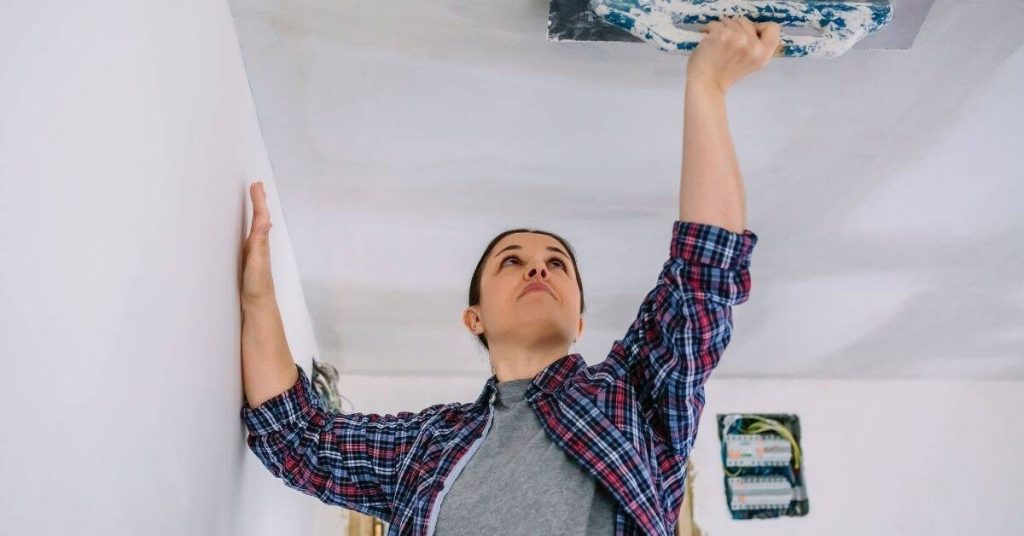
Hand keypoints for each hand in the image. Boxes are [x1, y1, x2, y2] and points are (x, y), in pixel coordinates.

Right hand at [240, 181, 275, 305]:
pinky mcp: (249, 259)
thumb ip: (260, 241)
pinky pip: (251, 236)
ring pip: (256, 226)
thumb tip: (265, 220)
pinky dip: (251, 226)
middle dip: (258, 202)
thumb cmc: (257, 284)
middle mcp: (259, 245)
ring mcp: (255, 252)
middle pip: (260, 218)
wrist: (258, 305)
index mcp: (260, 242)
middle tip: (257, 186)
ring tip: (256, 199)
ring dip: (256, 211)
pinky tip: (252, 229)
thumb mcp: (257, 260)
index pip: (260, 217)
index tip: (256, 185)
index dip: (258, 201)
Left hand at [686, 15, 781, 92]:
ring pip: (729, 21)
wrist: (705, 84)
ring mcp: (739, 40)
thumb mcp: (750, 63)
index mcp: (764, 54)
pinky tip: (707, 42)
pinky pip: (715, 24)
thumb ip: (755, 46)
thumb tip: (751, 28)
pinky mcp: (723, 35)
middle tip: (726, 45)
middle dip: (734, 29)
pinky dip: (708, 30)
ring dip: (721, 29)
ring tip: (716, 45)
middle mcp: (754, 46)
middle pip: (746, 21)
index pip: (773, 28)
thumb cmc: (724, 74)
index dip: (760, 27)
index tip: (747, 35)